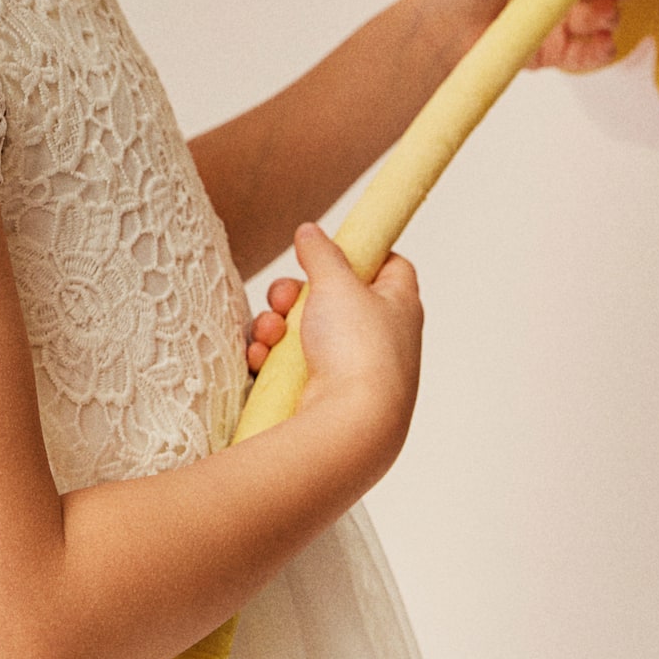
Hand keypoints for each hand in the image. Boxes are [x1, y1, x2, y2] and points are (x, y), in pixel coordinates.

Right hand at [249, 224, 423, 474]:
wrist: (349, 427)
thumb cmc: (357, 351)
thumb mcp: (338, 283)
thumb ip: (322, 253)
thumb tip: (310, 231)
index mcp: (397, 305)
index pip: (390, 266)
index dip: (361, 253)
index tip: (331, 251)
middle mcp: (379, 337)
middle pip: (332, 297)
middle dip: (295, 294)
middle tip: (283, 298)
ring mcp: (351, 368)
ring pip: (303, 331)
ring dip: (276, 326)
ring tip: (270, 333)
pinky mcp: (323, 394)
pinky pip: (289, 365)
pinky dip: (271, 357)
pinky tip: (262, 359)